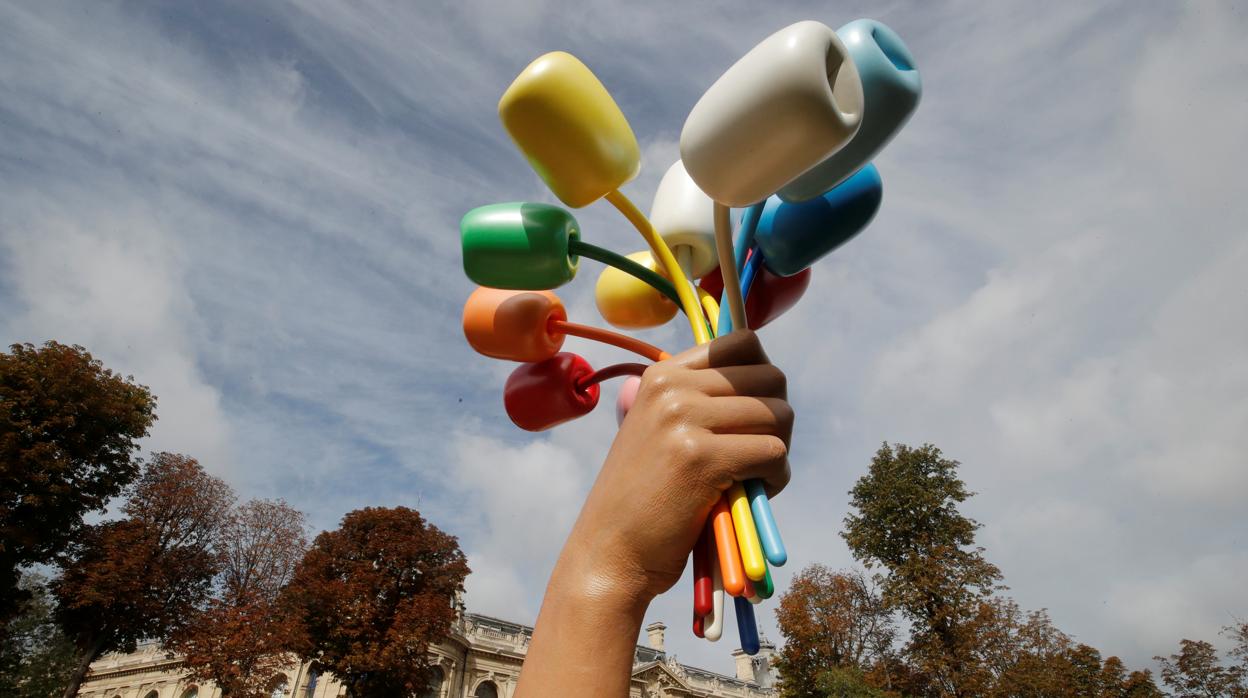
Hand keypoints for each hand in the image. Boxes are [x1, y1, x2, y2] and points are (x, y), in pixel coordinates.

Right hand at [560, 329, 792, 606]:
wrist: (610, 552)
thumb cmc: (643, 499)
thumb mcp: (660, 431)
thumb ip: (700, 401)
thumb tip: (770, 376)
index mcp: (661, 375)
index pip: (742, 343)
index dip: (762, 378)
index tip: (751, 414)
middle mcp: (671, 388)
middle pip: (771, 378)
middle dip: (777, 419)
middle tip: (756, 454)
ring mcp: (684, 419)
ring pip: (778, 414)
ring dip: (778, 450)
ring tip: (751, 477)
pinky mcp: (702, 459)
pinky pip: (774, 452)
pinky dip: (776, 478)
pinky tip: (750, 495)